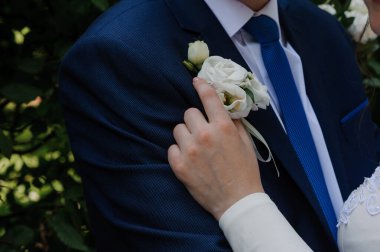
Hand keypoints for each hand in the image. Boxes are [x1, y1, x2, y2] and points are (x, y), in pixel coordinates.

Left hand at [168, 77, 263, 219]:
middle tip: (203, 132)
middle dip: (196, 120)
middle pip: (188, 113)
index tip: (196, 81)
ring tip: (195, 147)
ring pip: (178, 129)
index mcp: (223, 127)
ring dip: (186, 135)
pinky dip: (179, 151)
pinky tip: (189, 160)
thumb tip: (223, 107)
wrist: (237, 201)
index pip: (208, 98)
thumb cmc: (245, 171)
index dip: (202, 86)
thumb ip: (233, 122)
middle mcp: (205, 135)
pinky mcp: (179, 165)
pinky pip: (171, 147)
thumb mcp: (246, 143)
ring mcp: (189, 150)